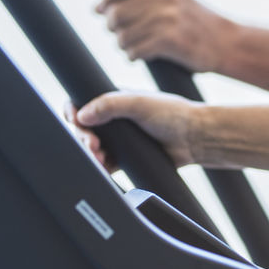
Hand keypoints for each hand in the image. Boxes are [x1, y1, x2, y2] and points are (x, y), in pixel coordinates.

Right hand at [68, 90, 202, 170]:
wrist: (194, 138)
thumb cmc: (172, 114)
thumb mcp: (139, 103)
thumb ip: (110, 104)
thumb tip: (81, 115)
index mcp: (115, 101)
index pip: (83, 104)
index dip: (74, 113)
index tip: (76, 122)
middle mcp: (114, 120)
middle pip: (84, 129)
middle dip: (82, 137)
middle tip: (93, 145)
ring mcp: (119, 139)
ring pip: (92, 148)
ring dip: (89, 153)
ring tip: (99, 157)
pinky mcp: (126, 157)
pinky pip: (105, 164)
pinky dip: (100, 166)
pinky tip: (102, 168)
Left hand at [97, 0, 230, 71]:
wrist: (227, 42)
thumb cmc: (195, 22)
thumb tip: (97, 7)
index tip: (101, 9)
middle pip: (115, 11)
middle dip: (112, 26)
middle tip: (121, 33)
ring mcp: (167, 18)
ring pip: (122, 35)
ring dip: (123, 44)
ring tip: (135, 46)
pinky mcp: (169, 40)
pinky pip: (134, 50)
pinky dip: (134, 55)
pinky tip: (142, 55)